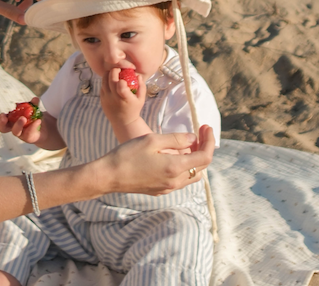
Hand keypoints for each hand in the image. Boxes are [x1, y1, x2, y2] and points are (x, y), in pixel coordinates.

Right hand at [0, 97, 42, 143]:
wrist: (45, 131)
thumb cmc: (35, 119)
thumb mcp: (34, 111)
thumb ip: (34, 105)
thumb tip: (35, 99)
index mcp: (12, 121)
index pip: (2, 120)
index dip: (1, 118)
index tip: (3, 114)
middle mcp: (14, 128)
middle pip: (3, 128)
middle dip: (2, 123)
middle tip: (5, 118)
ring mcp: (21, 134)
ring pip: (15, 132)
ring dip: (18, 124)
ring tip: (23, 118)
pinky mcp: (29, 138)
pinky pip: (28, 133)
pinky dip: (33, 126)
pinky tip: (38, 120)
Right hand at [96, 125, 215, 195]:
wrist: (109, 176)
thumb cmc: (127, 155)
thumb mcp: (152, 140)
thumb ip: (176, 139)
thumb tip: (193, 138)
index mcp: (175, 167)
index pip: (205, 156)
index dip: (209, 141)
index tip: (206, 127)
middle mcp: (175, 181)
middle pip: (201, 167)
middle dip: (203, 149)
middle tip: (198, 134)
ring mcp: (168, 188)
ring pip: (192, 175)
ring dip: (194, 160)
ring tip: (187, 145)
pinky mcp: (160, 190)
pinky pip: (180, 180)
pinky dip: (183, 167)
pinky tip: (173, 157)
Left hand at [99, 68, 144, 128]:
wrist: (123, 121)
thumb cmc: (134, 109)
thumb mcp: (141, 99)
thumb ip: (141, 86)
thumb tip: (138, 74)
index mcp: (125, 98)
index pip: (121, 87)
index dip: (121, 80)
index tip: (124, 77)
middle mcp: (114, 98)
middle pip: (111, 80)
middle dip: (114, 71)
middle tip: (118, 68)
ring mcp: (106, 99)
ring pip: (104, 82)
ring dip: (108, 74)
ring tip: (113, 72)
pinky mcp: (102, 99)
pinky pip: (102, 87)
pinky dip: (105, 81)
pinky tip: (109, 80)